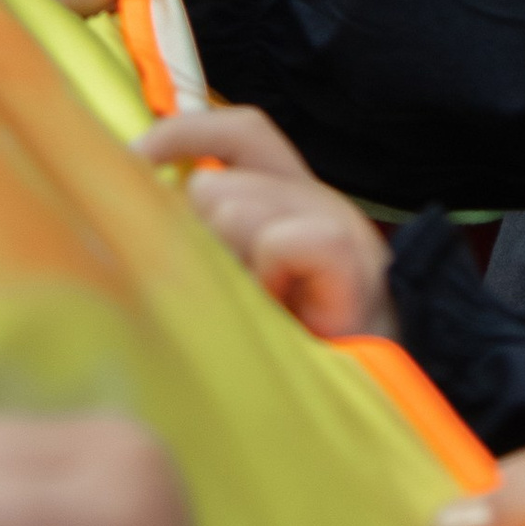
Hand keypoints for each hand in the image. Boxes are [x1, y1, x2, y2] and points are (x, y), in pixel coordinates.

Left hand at [132, 104, 392, 339]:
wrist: (388, 392)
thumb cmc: (307, 347)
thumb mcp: (251, 281)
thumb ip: (217, 240)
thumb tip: (153, 207)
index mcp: (291, 194)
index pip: (237, 132)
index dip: (183, 134)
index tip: (136, 160)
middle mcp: (313, 195)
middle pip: (211, 184)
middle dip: (204, 243)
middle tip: (239, 298)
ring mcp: (335, 221)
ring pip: (232, 210)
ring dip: (234, 267)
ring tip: (263, 312)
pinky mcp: (350, 257)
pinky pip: (277, 241)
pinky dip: (270, 274)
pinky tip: (284, 308)